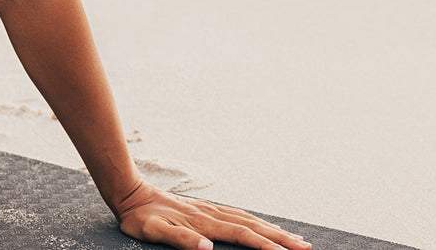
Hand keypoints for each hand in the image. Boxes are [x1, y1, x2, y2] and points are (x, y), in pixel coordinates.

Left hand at [114, 179, 312, 249]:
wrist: (130, 192)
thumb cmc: (140, 217)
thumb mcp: (153, 232)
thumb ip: (180, 239)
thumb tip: (207, 248)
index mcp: (203, 223)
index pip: (242, 235)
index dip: (266, 245)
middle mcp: (211, 214)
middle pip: (252, 226)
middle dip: (279, 237)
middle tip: (305, 246)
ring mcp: (209, 210)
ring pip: (247, 219)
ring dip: (271, 228)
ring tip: (293, 237)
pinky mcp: (204, 208)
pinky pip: (237, 215)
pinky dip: (254, 221)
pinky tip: (261, 225)